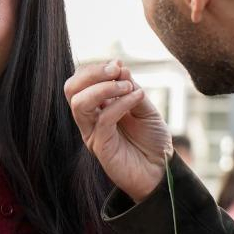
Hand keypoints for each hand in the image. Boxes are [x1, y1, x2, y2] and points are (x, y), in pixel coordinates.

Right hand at [64, 59, 171, 202]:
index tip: (118, 64)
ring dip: (103, 88)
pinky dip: (121, 103)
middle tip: (116, 70)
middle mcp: (90, 119)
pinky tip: (138, 97)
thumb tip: (119, 67)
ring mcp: (92, 133)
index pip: (81, 81)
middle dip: (92, 74)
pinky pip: (103, 119)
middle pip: (71, 90)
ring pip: (79, 103)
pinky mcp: (100, 147)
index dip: (95, 68)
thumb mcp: (144, 107)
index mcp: (97, 107)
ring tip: (127, 86)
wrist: (162, 170)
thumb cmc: (152, 139)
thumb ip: (130, 88)